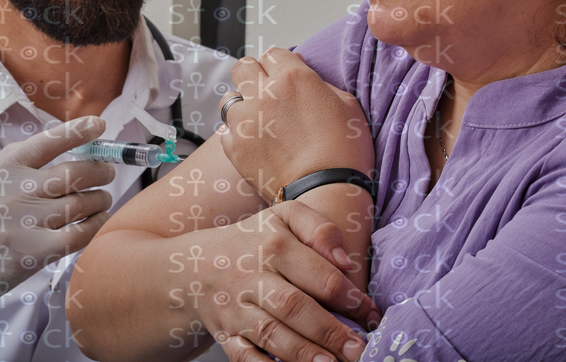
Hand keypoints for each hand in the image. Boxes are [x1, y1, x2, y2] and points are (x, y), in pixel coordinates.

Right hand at [0, 116, 114, 338]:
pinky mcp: (33, 254)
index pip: (47, 141)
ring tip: (102, 198)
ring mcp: (25, 224)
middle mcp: (14, 192)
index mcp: (1, 170)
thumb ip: (12, 162)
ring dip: (100, 198)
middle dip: (100, 170)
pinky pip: (79, 234)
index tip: (99, 125)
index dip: (78, 131)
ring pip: (81, 203)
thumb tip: (54, 142)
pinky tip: (100, 221)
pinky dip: (96, 225)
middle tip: (107, 171)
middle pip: (74, 173)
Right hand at [190, 201, 379, 361]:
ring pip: (271, 334)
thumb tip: (345, 263)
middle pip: (294, 306)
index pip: (318, 275)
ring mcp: (237, 309)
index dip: (350, 298)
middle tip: (359, 350)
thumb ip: (319, 228)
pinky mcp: (225, 335)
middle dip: (329, 331)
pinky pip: (243, 357)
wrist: (193, 265)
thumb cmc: (254, 241)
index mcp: (274, 246)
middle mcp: (253, 278)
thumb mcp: (285, 217)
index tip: (372, 316)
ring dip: (302, 353)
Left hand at [220, 48, 373, 202]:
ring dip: (242, 106)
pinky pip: (226, 131)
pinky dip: (237, 136)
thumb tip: (303, 73)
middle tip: (267, 93)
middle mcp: (264, 94)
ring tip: (259, 122)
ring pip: (229, 99)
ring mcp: (245, 121)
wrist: (327, 193)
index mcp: (293, 78)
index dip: (280, 65)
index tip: (286, 77)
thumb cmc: (344, 151)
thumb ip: (320, 82)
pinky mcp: (235, 147)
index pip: (273, 53)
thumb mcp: (347, 105)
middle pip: (244, 67)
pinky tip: (255, 145)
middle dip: (254, 76)